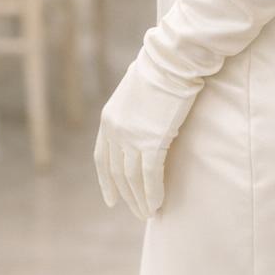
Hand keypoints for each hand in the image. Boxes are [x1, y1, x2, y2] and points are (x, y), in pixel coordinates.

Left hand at [93, 59, 171, 218]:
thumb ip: (132, 112)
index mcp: (108, 119)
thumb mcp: (135, 92)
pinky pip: (150, 175)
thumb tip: (140, 122)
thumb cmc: (161, 70)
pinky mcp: (153, 140)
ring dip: (141, 199)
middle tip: (138, 212)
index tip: (112, 201)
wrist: (172, 61)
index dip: (106, 182)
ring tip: (149, 214)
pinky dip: (153, 192)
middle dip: (127, 196)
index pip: (102, 159)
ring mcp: (132, 136)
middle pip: (118, 172)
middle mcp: (115, 130)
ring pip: (133, 178)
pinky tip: (158, 203)